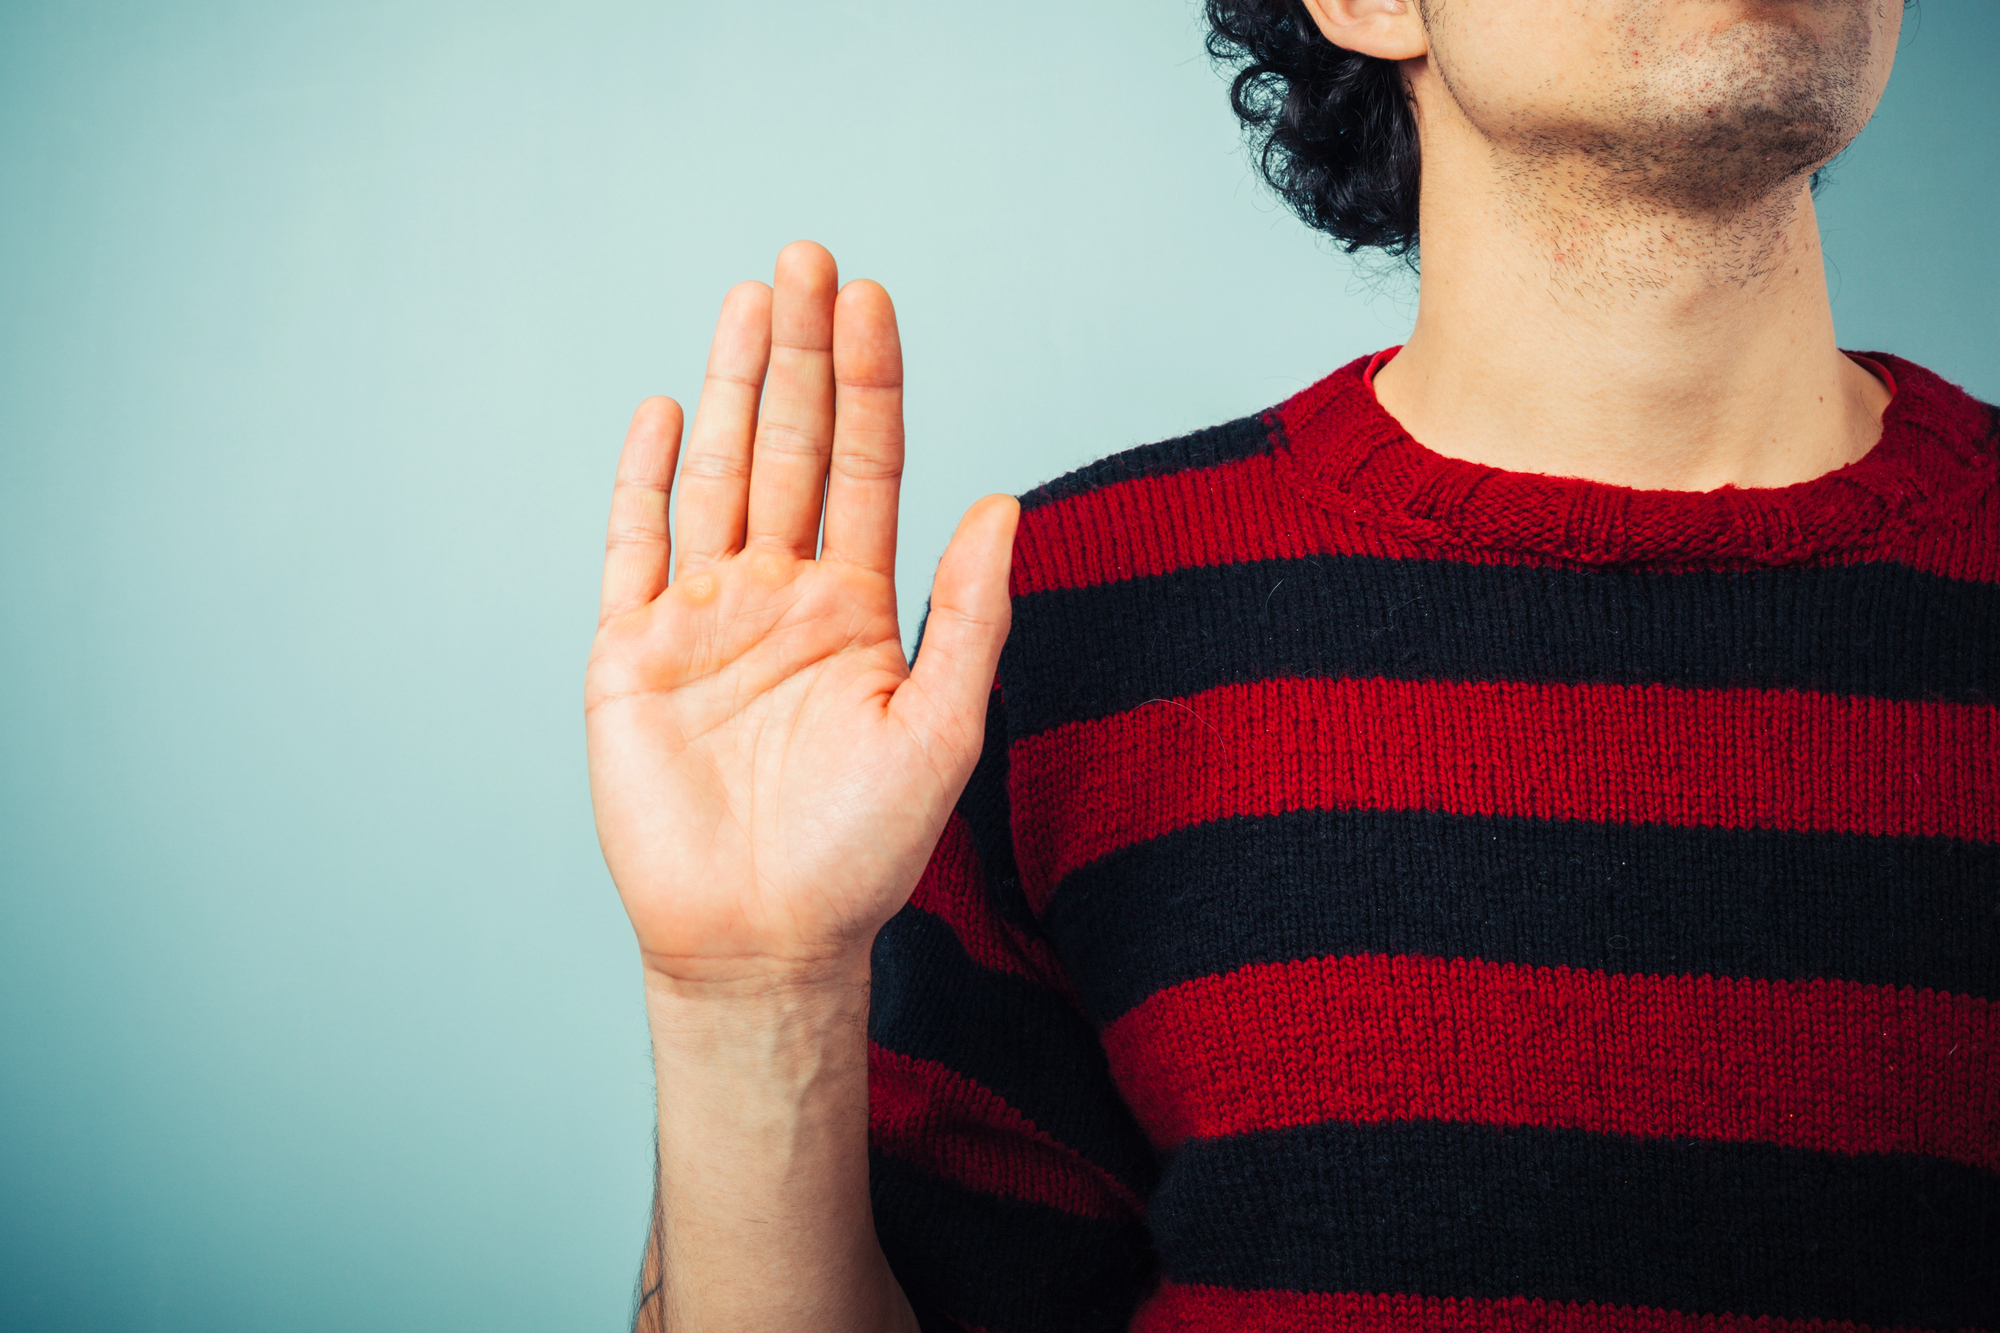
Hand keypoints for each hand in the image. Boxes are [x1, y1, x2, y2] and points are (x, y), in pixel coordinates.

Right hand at [585, 242, 1017, 985]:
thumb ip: (970, 616)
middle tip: (808, 258)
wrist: (761, 938)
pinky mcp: (631, 653)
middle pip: (789, 448)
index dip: (868, 383)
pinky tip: (665, 412)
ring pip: (717, 476)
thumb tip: (1004, 508)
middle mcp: (779, 595)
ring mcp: (703, 617)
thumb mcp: (940, 728)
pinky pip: (633, 548)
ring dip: (731, 388)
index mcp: (855, 606)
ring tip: (749, 299)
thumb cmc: (860, 851)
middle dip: (800, 355)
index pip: (864, 467)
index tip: (873, 299)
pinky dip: (644, 481)